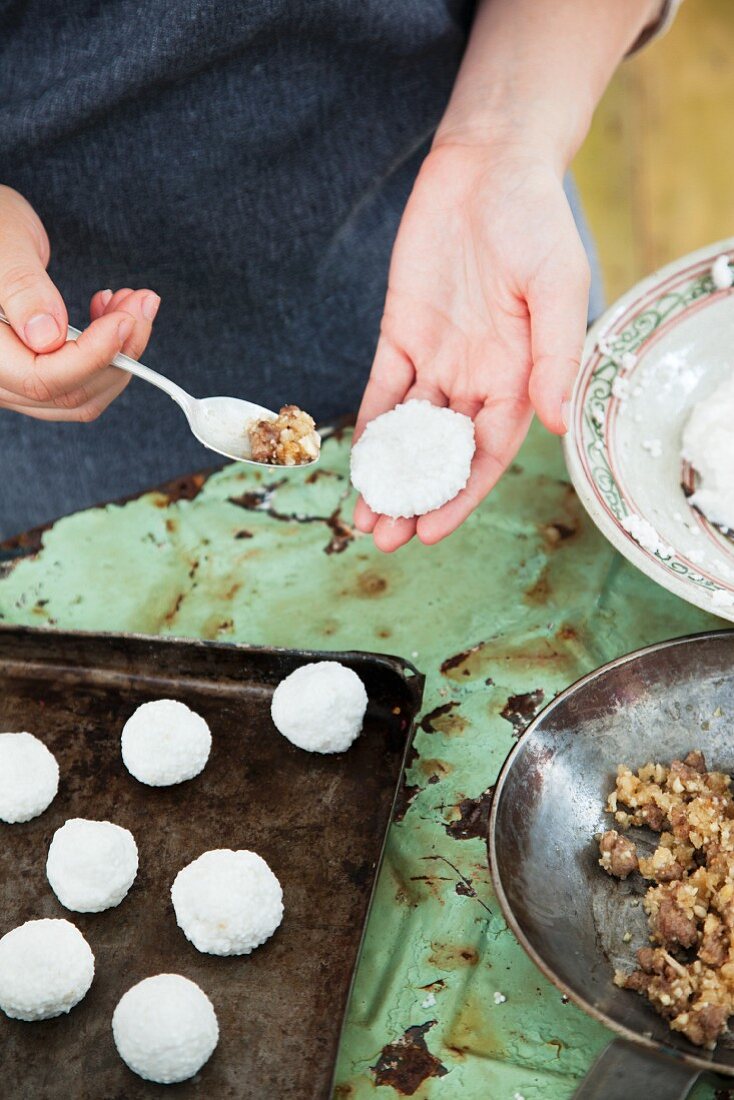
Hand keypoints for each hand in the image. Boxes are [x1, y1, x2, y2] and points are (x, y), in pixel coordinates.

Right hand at [0, 185, 158, 421]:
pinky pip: (76, 385)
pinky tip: (110, 315)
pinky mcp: (33, 376)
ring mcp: (13, 383)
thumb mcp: (6, 245)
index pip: (42, 380)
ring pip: (80, 398)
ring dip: (120, 356)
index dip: (92, 357)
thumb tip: (46, 337)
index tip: (124, 320)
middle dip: (119, 353)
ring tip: (131, 304)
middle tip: (142, 302)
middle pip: (69, 394)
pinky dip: (106, 356)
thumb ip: (22, 290)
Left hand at [352, 143, 589, 550]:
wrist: (488, 166)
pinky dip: (369, 426)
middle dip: (415, 497)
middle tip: (384, 538)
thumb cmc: (535, 222)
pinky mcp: (401, 333)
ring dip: (386, 474)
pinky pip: (383, 389)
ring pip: (408, 431)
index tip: (431, 530)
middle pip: (443, 452)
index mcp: (520, 376)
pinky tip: (354, 461)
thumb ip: (553, 356)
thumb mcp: (556, 286)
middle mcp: (477, 378)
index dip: (461, 494)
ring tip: (364, 515)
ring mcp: (437, 358)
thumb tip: (558, 425)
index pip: (488, 452)